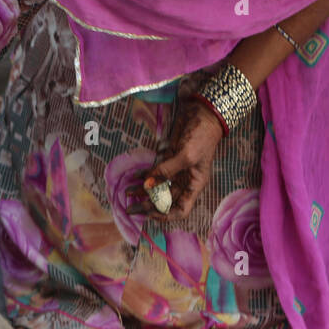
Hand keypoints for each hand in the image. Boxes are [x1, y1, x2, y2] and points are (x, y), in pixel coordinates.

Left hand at [135, 101, 223, 219]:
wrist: (202, 113)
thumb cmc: (202, 136)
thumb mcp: (187, 156)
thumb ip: (166, 171)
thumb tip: (147, 186)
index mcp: (194, 185)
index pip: (180, 210)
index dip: (165, 215)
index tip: (149, 214)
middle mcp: (184, 181)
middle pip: (165, 200)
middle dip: (148, 205)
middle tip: (130, 207)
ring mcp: (175, 170)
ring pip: (156, 187)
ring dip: (142, 191)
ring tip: (126, 192)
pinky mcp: (167, 158)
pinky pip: (153, 171)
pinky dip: (143, 174)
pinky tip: (132, 176)